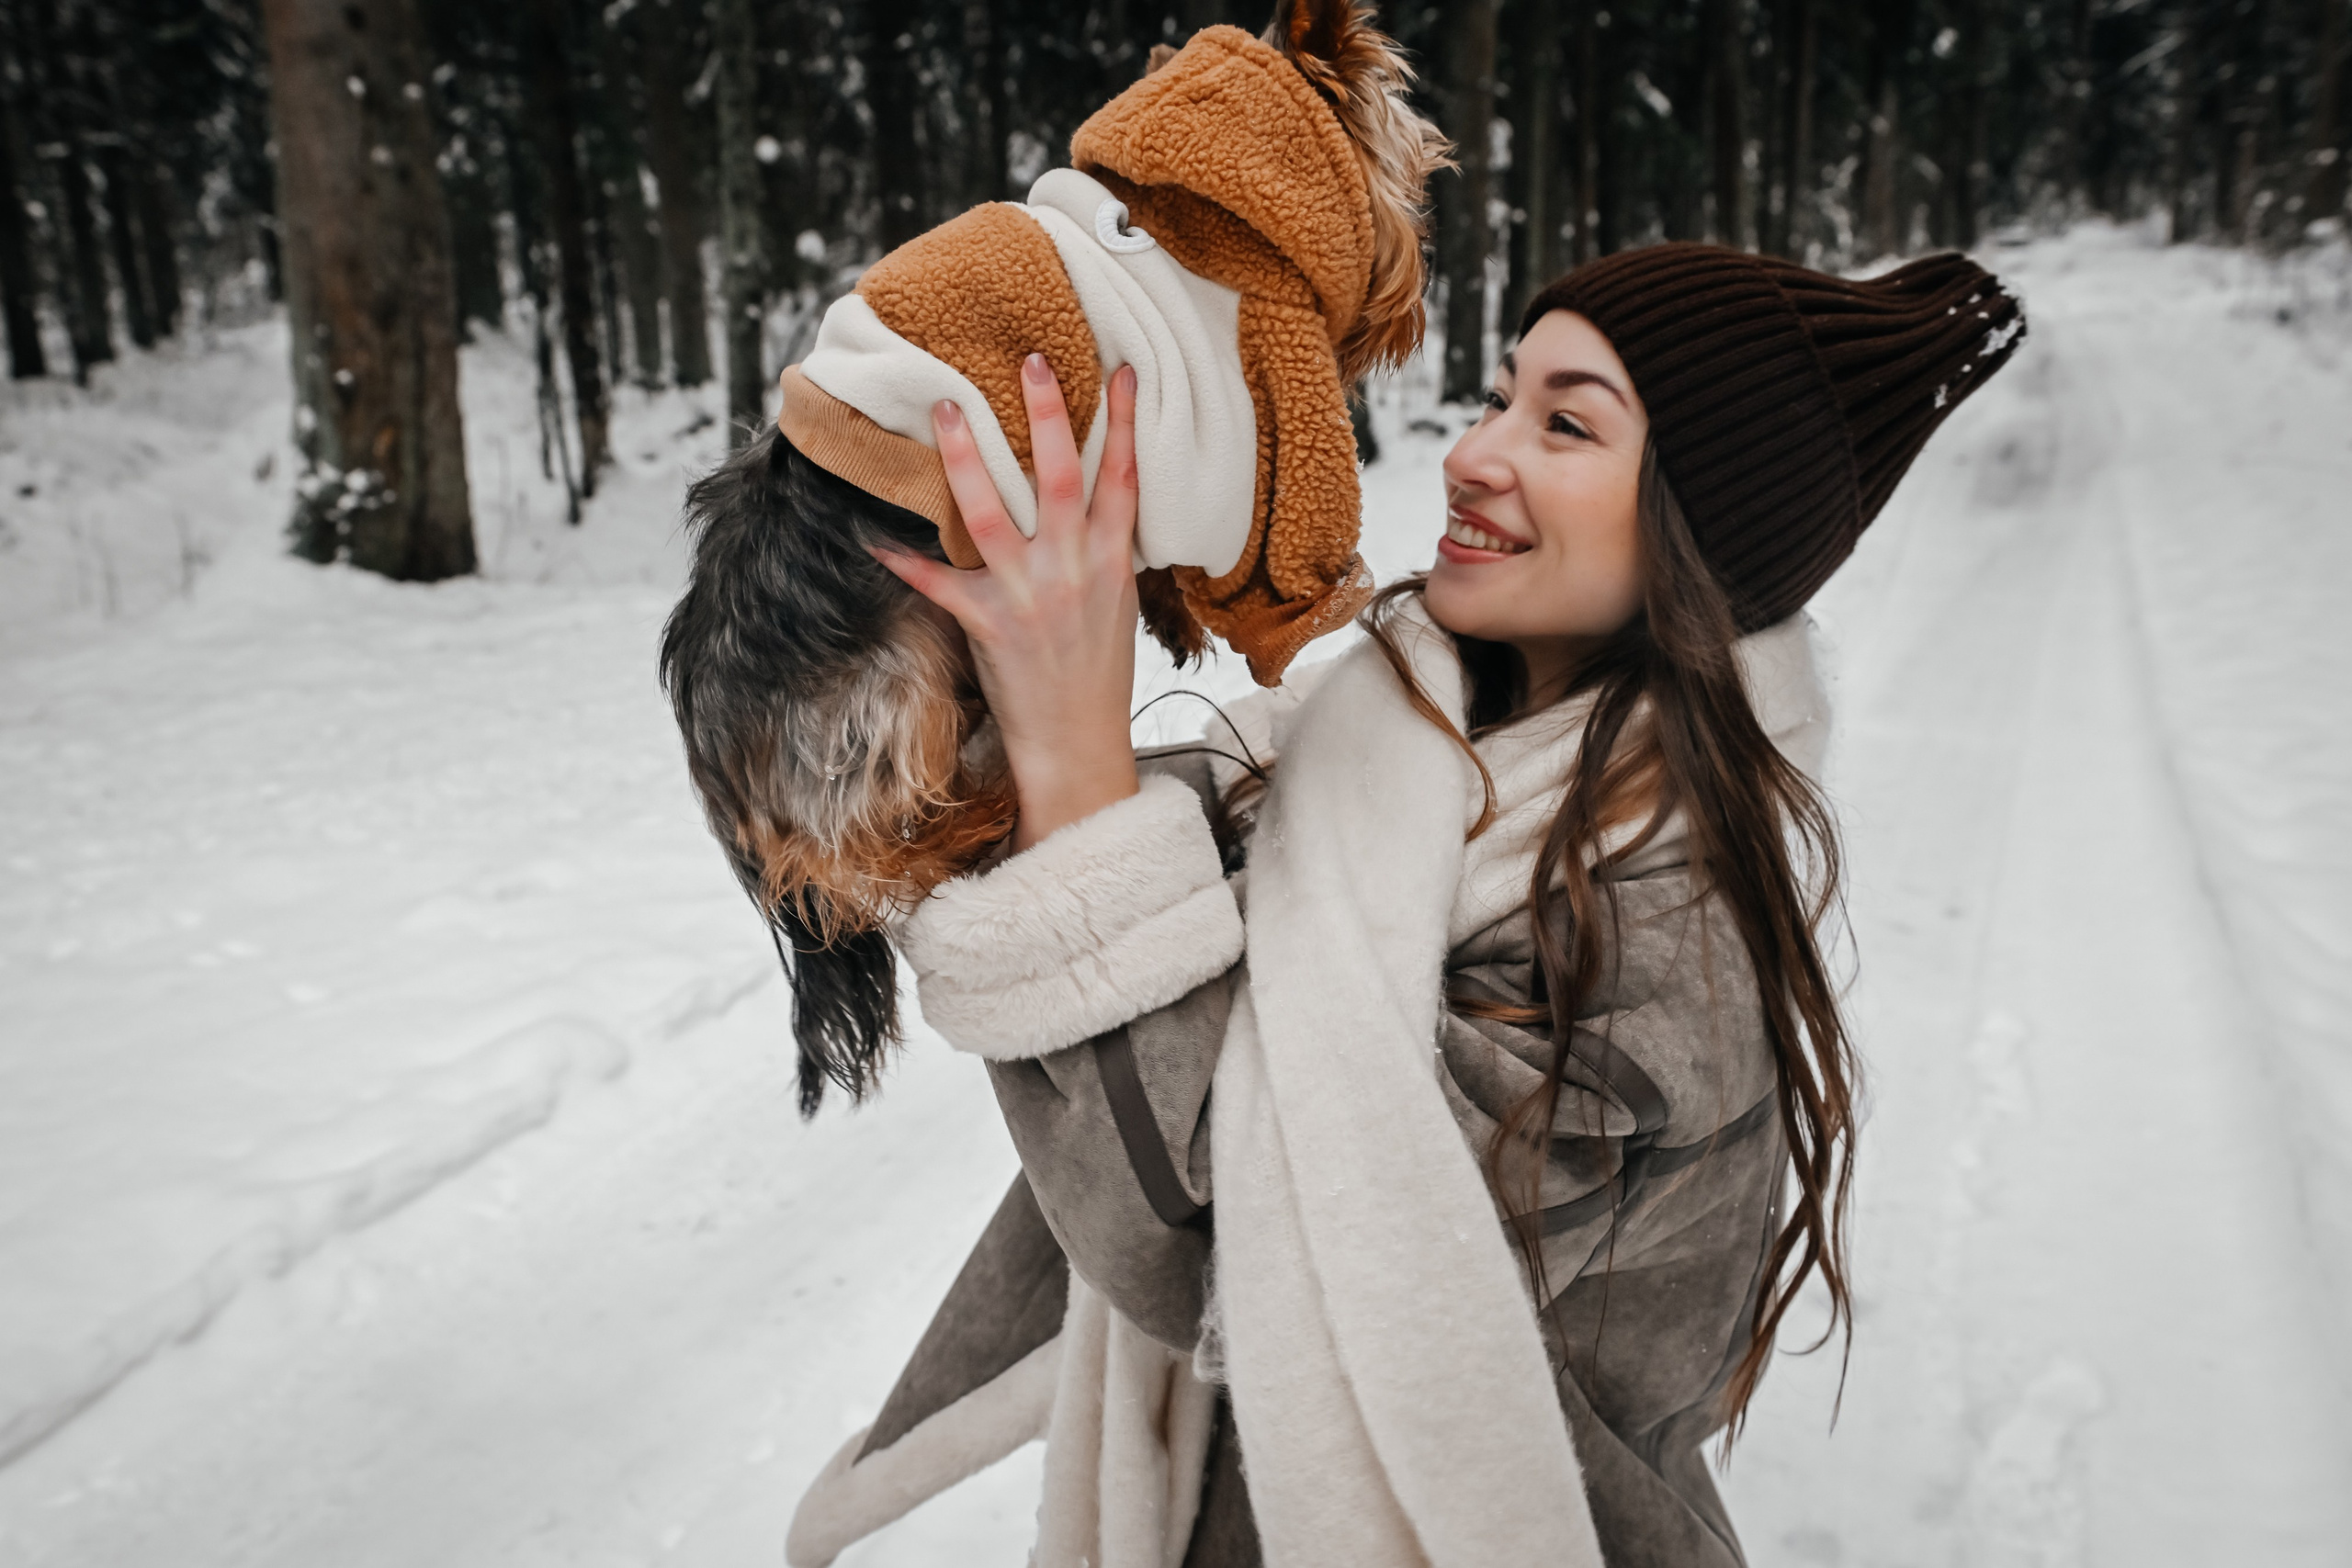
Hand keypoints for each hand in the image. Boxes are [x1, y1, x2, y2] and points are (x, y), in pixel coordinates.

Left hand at [874, 355, 1140, 851]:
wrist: (1078, 738)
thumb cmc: (1097, 668)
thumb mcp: (1117, 601)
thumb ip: (1101, 546)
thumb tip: (1092, 496)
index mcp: (1109, 561)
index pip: (1122, 478)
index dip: (1123, 422)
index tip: (1120, 369)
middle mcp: (1071, 570)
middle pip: (1058, 479)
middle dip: (1046, 417)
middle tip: (1030, 360)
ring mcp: (1027, 595)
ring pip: (990, 515)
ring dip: (965, 460)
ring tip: (943, 410)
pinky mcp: (986, 624)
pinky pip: (937, 583)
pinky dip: (903, 560)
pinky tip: (873, 533)